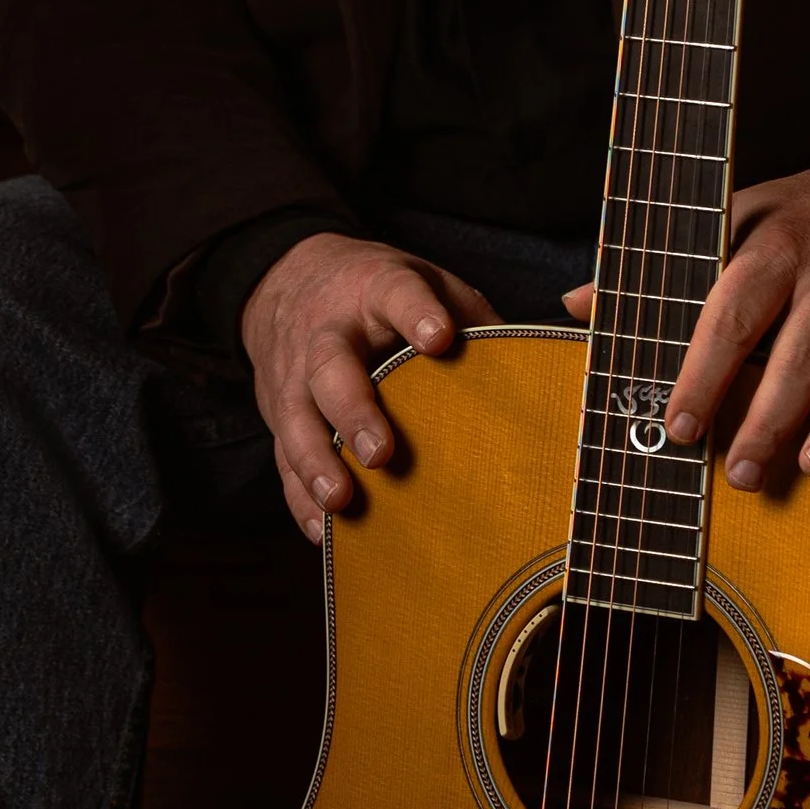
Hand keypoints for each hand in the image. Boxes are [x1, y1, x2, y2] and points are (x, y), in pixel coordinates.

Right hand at [242, 232, 496, 540]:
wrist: (288, 279)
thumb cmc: (375, 293)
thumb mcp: (424, 279)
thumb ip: (469, 317)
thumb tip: (532, 368)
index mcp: (375, 289)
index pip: (396, 294)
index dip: (416, 314)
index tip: (439, 338)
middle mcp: (329, 331)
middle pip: (331, 367)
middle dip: (353, 410)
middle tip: (381, 453)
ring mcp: (295, 374)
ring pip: (296, 418)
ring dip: (316, 462)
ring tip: (340, 499)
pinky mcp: (277, 412)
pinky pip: (282, 458)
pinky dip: (298, 496)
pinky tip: (323, 529)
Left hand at [562, 131, 809, 490]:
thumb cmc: (788, 220)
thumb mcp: (721, 222)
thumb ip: (654, 271)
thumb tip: (573, 304)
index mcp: (773, 245)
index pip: (734, 310)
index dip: (705, 368)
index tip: (678, 424)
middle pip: (804, 348)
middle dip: (773, 413)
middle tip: (742, 474)